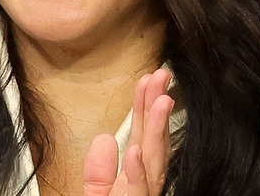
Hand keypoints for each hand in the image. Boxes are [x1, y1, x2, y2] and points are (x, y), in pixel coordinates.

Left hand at [82, 68, 174, 195]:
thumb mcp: (99, 191)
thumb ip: (99, 168)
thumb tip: (104, 140)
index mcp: (138, 170)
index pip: (143, 132)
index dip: (144, 105)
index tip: (146, 80)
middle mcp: (147, 177)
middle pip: (153, 137)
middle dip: (156, 104)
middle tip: (160, 76)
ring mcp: (144, 192)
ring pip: (154, 158)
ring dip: (157, 128)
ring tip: (160, 101)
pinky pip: (138, 188)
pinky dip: (138, 169)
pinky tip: (136, 150)